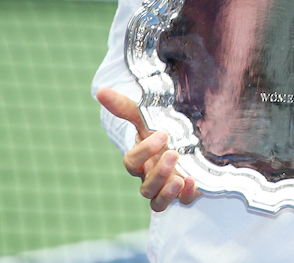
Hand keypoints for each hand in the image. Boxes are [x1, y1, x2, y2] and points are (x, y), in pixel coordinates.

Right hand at [97, 87, 198, 211]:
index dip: (143, 151)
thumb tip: (100, 90)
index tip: (162, 133)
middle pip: (144, 187)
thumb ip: (125, 107)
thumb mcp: (149, 118)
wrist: (192, 143)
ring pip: (156, 201)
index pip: (131, 163)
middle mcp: (151, 178)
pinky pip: (181, 203)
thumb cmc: (164, 132)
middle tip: (173, 152)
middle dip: (158, 172)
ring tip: (180, 178)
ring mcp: (167, 188)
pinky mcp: (185, 194)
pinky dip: (185, 196)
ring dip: (166, 191)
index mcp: (141, 161)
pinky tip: (191, 182)